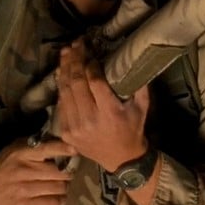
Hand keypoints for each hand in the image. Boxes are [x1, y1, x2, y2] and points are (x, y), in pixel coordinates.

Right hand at [0, 139, 76, 204]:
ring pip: (59, 187)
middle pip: (60, 172)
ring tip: (60, 185)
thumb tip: (60, 141)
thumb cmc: (2, 167)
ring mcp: (25, 190)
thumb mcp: (13, 150)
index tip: (74, 150)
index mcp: (21, 153)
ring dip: (64, 186)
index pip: (47, 148)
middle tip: (67, 173)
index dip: (64, 149)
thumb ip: (34, 145)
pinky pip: (53, 203)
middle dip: (67, 172)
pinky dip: (60, 199)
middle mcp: (24, 171)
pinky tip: (58, 197)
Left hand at [55, 38, 150, 172]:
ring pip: (65, 92)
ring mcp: (75, 127)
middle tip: (76, 44)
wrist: (121, 160)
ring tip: (66, 52)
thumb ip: (139, 85)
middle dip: (74, 60)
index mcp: (110, 113)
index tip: (92, 53)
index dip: (91, 64)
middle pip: (76, 83)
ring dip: (64, 69)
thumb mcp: (142, 108)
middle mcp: (90, 120)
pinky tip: (62, 72)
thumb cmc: (133, 130)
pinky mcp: (66, 132)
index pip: (95, 82)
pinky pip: (61, 104)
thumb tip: (134, 60)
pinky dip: (61, 86)